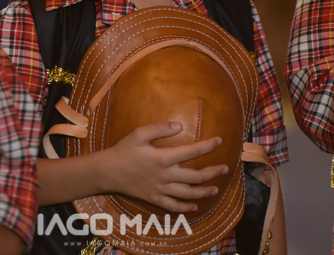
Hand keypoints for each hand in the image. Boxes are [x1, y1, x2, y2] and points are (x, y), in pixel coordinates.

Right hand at [101, 121, 228, 212]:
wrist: (108, 171)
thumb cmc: (123, 150)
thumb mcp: (139, 133)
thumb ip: (160, 128)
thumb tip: (180, 126)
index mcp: (163, 157)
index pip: (192, 151)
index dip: (208, 146)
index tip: (219, 141)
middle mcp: (165, 175)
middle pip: (196, 176)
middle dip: (213, 172)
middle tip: (225, 168)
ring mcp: (160, 189)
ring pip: (188, 194)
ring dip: (204, 192)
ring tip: (216, 188)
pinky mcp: (154, 198)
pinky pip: (173, 206)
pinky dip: (186, 207)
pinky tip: (195, 205)